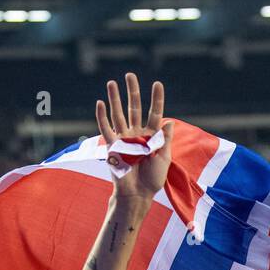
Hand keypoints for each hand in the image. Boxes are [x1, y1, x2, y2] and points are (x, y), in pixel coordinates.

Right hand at [96, 73, 174, 199]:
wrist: (138, 194)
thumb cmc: (153, 179)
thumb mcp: (165, 158)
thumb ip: (165, 140)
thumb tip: (169, 122)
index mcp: (152, 136)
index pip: (154, 112)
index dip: (156, 99)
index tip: (157, 83)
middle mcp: (137, 134)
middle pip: (134, 108)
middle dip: (132, 92)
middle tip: (130, 75)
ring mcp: (124, 138)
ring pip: (118, 114)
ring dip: (115, 98)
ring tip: (111, 82)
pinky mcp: (113, 146)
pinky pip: (106, 129)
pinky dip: (102, 116)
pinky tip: (100, 103)